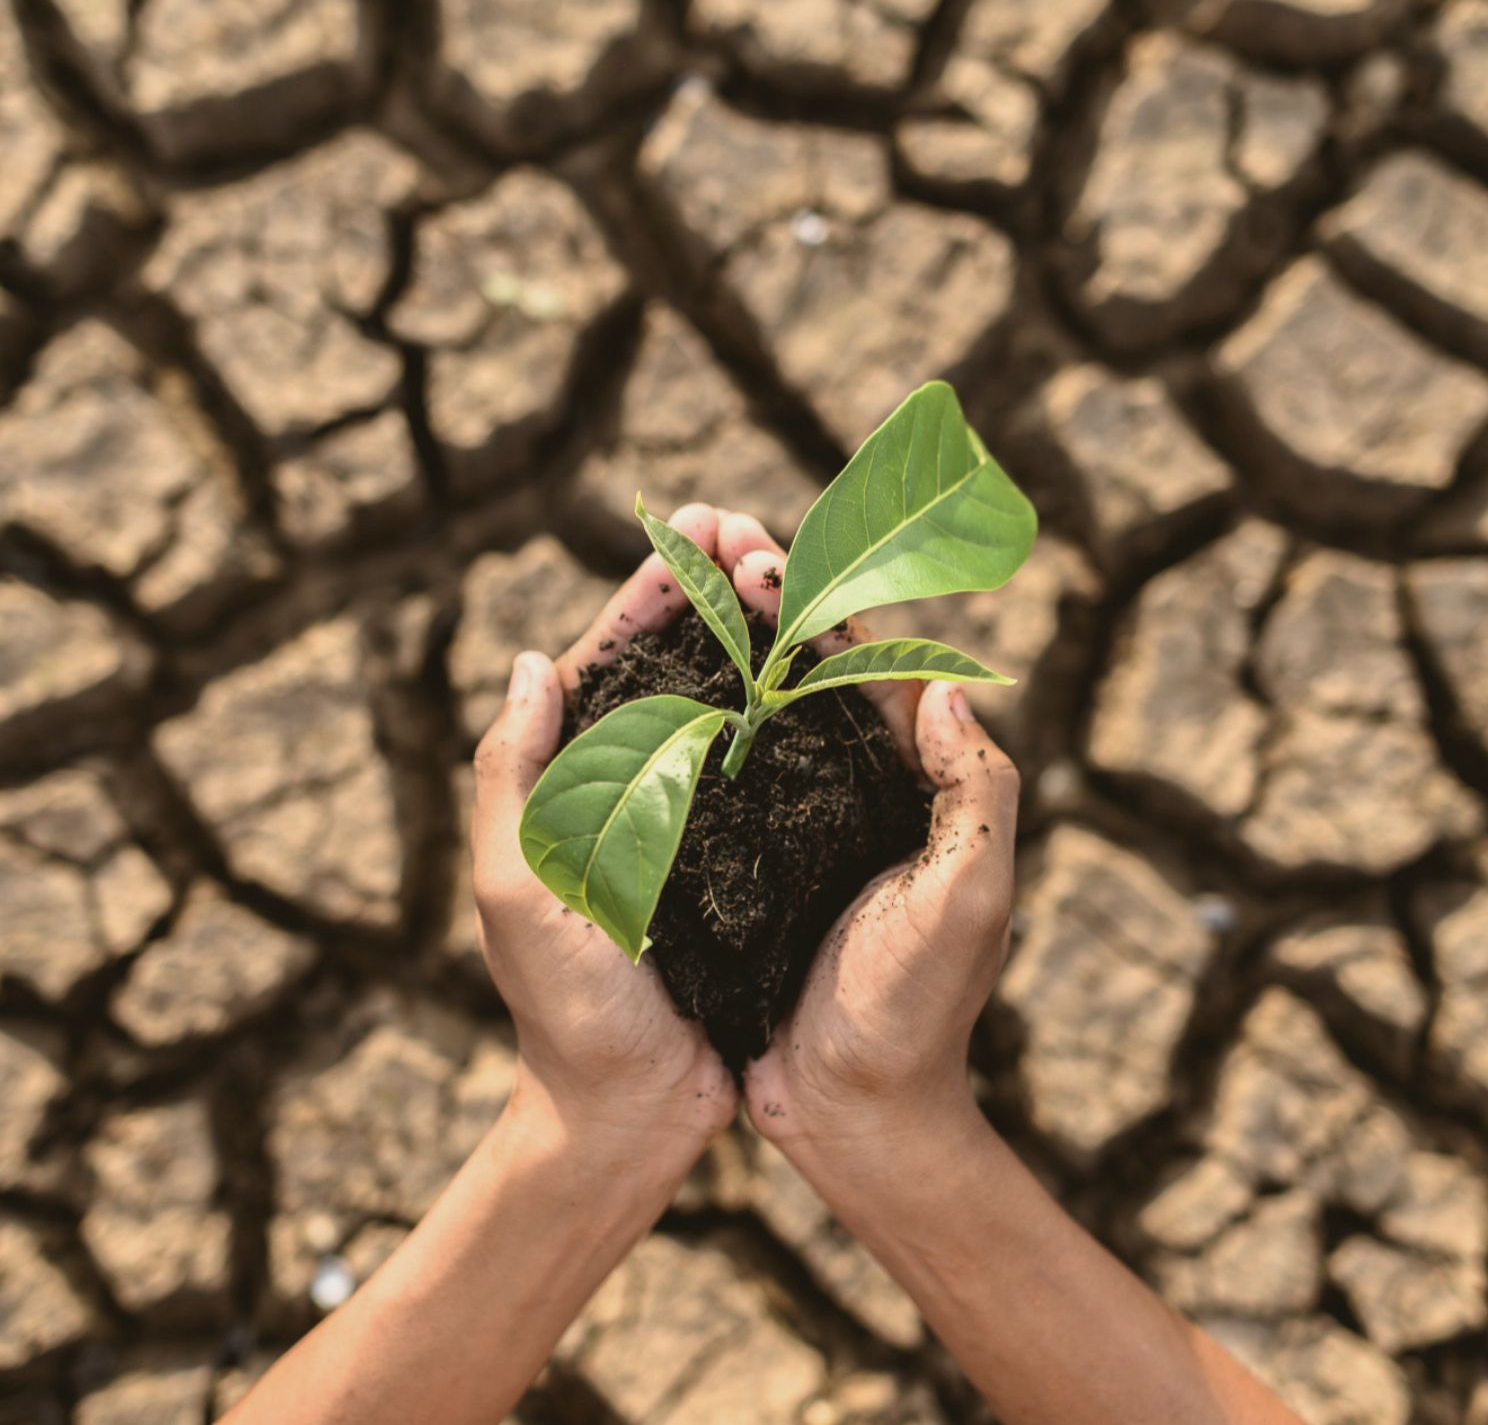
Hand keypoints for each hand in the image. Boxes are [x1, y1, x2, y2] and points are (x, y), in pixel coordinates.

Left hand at [470, 504, 738, 1158]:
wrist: (631, 1111)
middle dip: (708, 590)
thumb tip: (528, 663)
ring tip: (792, 574)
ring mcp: (688, 820)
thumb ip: (511, 778)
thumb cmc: (567, 1011)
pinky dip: (789, 712)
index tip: (692, 528)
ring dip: (753, 635)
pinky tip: (825, 672)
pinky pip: (767, 766)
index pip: (604, 662)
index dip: (648, 590)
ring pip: (723, 703)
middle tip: (754, 528)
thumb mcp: (518, 891)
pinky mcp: (743, 856)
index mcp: (567, 786)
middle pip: (670, 666)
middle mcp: (628, 790)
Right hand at [713, 514, 1019, 1158]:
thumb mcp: (969, 899)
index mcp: (913, 784)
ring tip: (675, 579)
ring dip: (722, 639)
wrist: (854, 1113)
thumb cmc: (915, 1012)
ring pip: (758, 707)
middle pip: (807, 668)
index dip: (815, 602)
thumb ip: (979, 793)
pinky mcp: (749, 861)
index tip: (757, 554)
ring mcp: (798, 822)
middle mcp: (855, 789)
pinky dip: (690, 718)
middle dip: (761, 596)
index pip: (866, 665)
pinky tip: (646, 684)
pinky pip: (719, 772)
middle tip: (707, 535)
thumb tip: (952, 685)